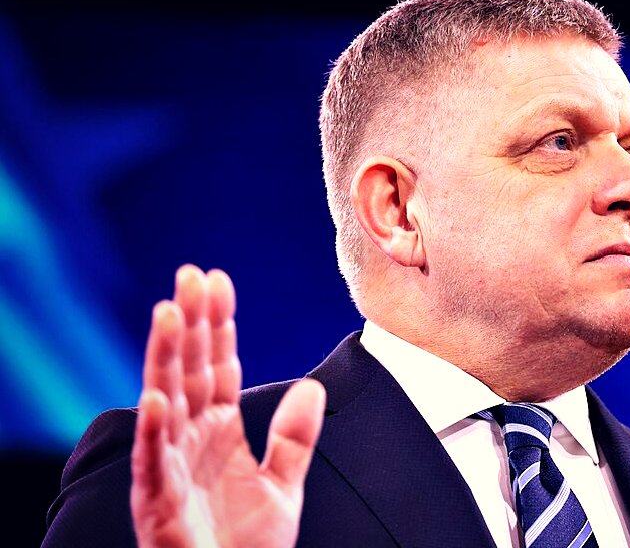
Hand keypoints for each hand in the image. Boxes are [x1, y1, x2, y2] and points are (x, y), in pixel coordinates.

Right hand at [130, 264, 325, 547]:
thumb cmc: (247, 547)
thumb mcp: (283, 484)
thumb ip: (294, 436)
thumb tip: (310, 386)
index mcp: (218, 432)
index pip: (217, 366)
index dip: (218, 325)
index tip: (219, 281)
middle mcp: (190, 440)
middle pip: (187, 370)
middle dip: (189, 323)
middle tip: (190, 275)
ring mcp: (171, 468)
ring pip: (164, 402)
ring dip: (164, 359)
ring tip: (169, 314)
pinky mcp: (158, 503)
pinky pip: (153, 462)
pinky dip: (154, 431)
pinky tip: (157, 398)